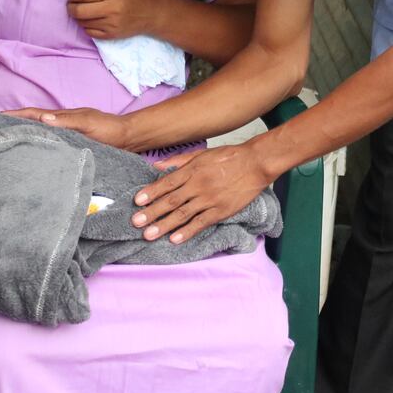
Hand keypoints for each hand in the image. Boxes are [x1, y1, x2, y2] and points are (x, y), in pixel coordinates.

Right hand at [6, 107, 133, 147]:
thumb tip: (44, 118)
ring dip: (24, 138)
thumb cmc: (109, 128)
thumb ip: (68, 121)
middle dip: (13, 126)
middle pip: (32, 124)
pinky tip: (32, 158)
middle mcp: (60, 125)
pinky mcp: (71, 146)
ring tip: (6, 147)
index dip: (14, 115)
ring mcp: (65, 135)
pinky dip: (38, 148)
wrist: (128, 138)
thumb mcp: (89, 123)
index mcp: (61, 116)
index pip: (32, 114)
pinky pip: (50, 146)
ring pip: (39, 135)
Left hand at [67, 0, 155, 38]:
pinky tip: (88, 20)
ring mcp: (112, 24)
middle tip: (70, 3)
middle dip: (70, 7)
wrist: (150, 13)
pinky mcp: (112, 35)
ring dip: (76, 17)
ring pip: (83, 22)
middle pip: (80, 11)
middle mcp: (113, 9)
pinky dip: (85, 26)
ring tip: (78, 11)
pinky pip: (90, 32)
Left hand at [130, 141, 274, 243]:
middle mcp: (199, 185)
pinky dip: (187, 231)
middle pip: (171, 200)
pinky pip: (201, 222)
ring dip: (164, 225)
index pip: (167, 182)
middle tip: (136, 222)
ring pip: (183, 214)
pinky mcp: (221, 210)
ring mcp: (210, 199)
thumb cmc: (229, 157)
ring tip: (149, 235)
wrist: (256, 163)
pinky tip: (175, 239)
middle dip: (152, 212)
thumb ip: (179, 161)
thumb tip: (156, 167)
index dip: (151, 192)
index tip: (137, 201)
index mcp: (193, 169)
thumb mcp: (203, 153)